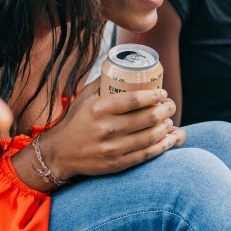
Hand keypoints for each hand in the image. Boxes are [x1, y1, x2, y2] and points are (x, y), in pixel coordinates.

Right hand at [39, 77, 185, 180]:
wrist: (60, 153)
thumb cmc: (75, 121)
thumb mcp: (85, 97)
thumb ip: (103, 82)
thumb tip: (124, 67)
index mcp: (100, 108)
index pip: (135, 99)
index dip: (155, 95)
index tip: (162, 93)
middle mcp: (107, 128)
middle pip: (148, 117)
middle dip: (166, 109)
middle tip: (170, 105)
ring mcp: (113, 148)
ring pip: (150, 136)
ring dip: (166, 127)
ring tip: (169, 120)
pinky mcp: (117, 164)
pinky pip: (146, 154)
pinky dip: (162, 146)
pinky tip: (169, 140)